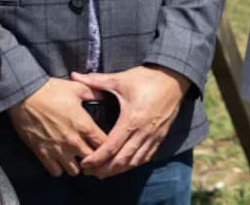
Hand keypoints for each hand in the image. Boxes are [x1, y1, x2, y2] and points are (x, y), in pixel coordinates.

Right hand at [9, 77, 106, 176]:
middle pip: (92, 161)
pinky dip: (59, 168)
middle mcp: (73, 141)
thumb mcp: (77, 88)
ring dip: (77, 165)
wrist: (24, 95)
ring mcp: (58, 150)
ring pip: (74, 171)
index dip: (108, 146)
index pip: (105, 145)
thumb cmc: (51, 90)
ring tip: (76, 158)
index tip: (105, 144)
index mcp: (84, 125)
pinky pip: (56, 172)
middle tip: (92, 154)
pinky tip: (60, 160)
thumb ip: (95, 93)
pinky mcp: (43, 154)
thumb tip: (106, 95)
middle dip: (94, 159)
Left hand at [70, 65, 189, 178]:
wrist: (174, 79)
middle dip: (104, 169)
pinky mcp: (160, 137)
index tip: (84, 163)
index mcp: (131, 119)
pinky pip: (145, 157)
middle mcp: (143, 132)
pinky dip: (132, 164)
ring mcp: (153, 136)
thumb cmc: (147, 78)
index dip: (97, 159)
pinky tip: (123, 166)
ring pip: (134, 162)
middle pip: (122, 160)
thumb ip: (96, 81)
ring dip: (118, 170)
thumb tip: (74, 76)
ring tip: (103, 173)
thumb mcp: (121, 79)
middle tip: (89, 173)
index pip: (111, 146)